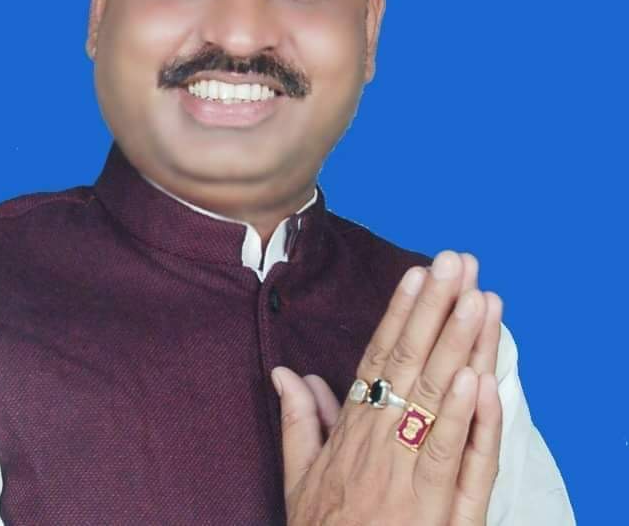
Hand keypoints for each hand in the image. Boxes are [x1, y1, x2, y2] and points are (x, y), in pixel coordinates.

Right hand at [271, 251, 502, 524]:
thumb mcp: (299, 475)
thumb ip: (298, 420)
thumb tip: (285, 372)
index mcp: (352, 427)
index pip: (379, 356)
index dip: (401, 314)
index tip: (419, 274)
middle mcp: (379, 438)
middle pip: (409, 361)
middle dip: (435, 308)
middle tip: (458, 262)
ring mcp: (408, 470)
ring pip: (434, 397)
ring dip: (457, 345)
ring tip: (479, 299)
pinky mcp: (436, 507)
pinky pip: (451, 455)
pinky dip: (463, 416)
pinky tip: (475, 377)